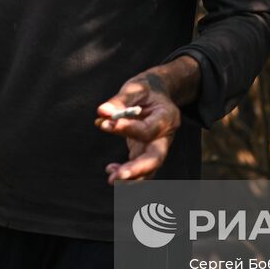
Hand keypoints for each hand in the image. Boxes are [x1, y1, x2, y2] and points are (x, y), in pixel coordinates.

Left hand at [96, 67, 183, 182]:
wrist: (157, 93)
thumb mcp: (135, 88)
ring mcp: (157, 146)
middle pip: (156, 158)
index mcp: (167, 117)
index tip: (105, 124)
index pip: (148, 130)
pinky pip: (139, 168)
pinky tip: (110, 169)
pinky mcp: (146, 152)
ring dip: (132, 177)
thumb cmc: (146, 89)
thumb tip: (102, 112)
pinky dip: (126, 172)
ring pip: (149, 169)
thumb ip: (119, 101)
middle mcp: (165, 136)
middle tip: (119, 175)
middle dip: (138, 169)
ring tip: (111, 179)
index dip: (127, 128)